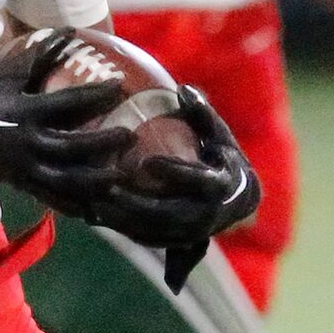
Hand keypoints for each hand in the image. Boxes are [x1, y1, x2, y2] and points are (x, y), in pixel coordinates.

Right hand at [0, 33, 129, 213]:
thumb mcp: (8, 74)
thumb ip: (40, 56)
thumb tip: (69, 31)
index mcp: (24, 112)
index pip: (67, 103)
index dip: (95, 95)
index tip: (119, 87)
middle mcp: (27, 142)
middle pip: (71, 146)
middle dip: (102, 143)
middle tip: (128, 136)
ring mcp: (25, 167)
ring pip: (65, 179)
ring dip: (95, 180)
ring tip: (120, 176)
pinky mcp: (23, 183)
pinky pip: (52, 198)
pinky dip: (74, 205)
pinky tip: (96, 208)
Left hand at [91, 87, 260, 291]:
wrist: (239, 198)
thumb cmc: (223, 157)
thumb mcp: (219, 134)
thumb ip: (202, 114)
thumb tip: (183, 90)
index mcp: (220, 185)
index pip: (199, 181)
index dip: (175, 172)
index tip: (148, 162)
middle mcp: (208, 214)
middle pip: (169, 213)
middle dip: (136, 203)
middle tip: (107, 188)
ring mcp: (193, 233)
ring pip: (156, 232)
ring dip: (124, 221)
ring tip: (95, 205)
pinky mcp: (178, 242)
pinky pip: (150, 239)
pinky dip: (125, 230)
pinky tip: (99, 218)